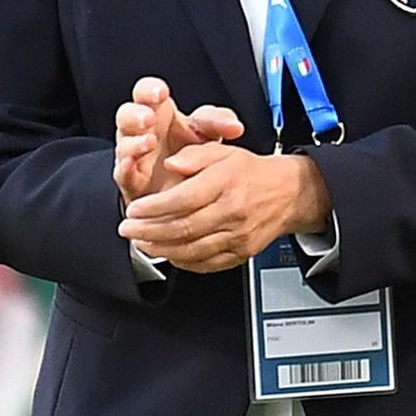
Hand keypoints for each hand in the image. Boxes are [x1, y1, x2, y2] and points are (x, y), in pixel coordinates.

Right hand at [113, 76, 245, 208]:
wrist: (180, 191)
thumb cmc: (188, 153)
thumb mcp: (205, 133)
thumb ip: (217, 123)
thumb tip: (235, 126)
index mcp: (157, 112)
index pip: (146, 92)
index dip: (150, 90)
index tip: (161, 93)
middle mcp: (140, 131)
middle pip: (127, 115)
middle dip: (136, 114)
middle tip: (149, 118)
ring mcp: (132, 156)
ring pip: (123, 143)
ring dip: (133, 142)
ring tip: (149, 143)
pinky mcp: (131, 182)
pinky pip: (122, 173)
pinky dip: (125, 168)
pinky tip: (131, 164)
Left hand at [121, 143, 331, 273]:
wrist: (288, 194)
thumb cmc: (251, 173)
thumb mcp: (223, 152)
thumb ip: (194, 156)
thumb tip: (170, 164)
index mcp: (226, 183)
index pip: (183, 199)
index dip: (153, 207)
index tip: (134, 210)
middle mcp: (232, 211)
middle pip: (183, 228)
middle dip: (149, 231)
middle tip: (128, 229)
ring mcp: (237, 236)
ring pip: (192, 249)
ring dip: (161, 249)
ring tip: (141, 243)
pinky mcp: (241, 253)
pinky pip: (207, 263)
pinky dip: (183, 261)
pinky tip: (167, 254)